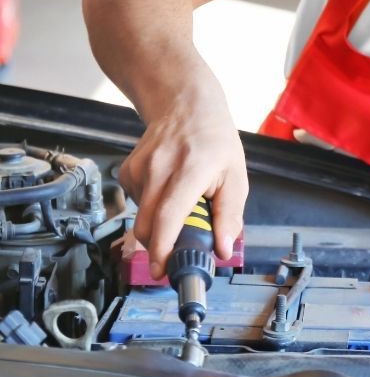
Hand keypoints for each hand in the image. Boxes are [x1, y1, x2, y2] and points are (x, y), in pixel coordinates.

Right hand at [118, 90, 247, 279]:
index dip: (163, 247)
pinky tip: (166, 190)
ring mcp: (139, 168)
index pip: (168, 215)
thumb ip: (230, 214)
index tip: (163, 270)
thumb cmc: (215, 141)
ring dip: (158, 225)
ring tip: (181, 205)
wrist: (186, 105)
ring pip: (139, 217)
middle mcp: (160, 168)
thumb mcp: (235, 175)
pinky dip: (150, 208)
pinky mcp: (127, 170)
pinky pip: (135, 204)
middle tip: (179, 251)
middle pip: (146, 225)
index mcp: (190, 169)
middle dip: (159, 247)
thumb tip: (223, 250)